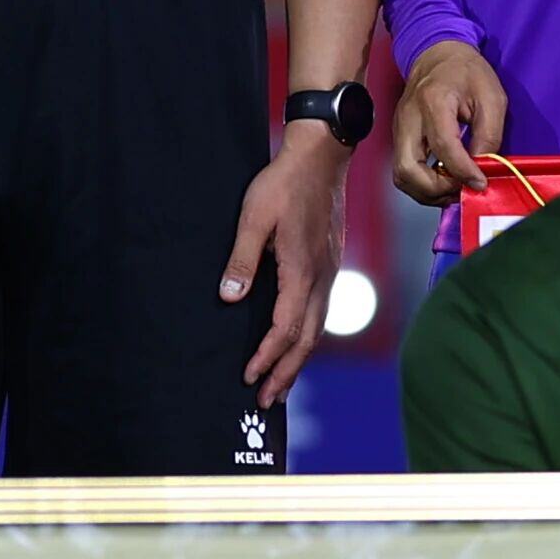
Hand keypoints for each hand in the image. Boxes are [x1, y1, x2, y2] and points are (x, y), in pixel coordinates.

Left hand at [221, 122, 346, 405]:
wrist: (321, 156)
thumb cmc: (283, 183)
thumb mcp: (253, 217)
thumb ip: (241, 260)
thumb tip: (230, 299)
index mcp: (301, 271)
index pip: (284, 328)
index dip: (267, 356)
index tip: (248, 377)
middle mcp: (321, 279)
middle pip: (306, 340)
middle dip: (285, 372)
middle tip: (265, 401)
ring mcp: (329, 273)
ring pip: (317, 329)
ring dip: (298, 360)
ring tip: (280, 385)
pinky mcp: (329, 265)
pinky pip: (320, 313)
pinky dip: (307, 338)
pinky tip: (297, 344)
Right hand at [387, 40, 506, 211]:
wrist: (438, 56)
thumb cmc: (467, 73)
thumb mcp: (492, 97)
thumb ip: (490, 134)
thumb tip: (482, 168)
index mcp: (433, 101)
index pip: (443, 146)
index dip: (462, 171)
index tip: (480, 183)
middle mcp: (409, 118)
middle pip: (408, 169)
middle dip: (436, 189)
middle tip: (462, 188)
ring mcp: (399, 129)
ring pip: (401, 176)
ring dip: (427, 191)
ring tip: (454, 187)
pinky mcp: (398, 138)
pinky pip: (404, 171)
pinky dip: (422, 185)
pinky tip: (444, 180)